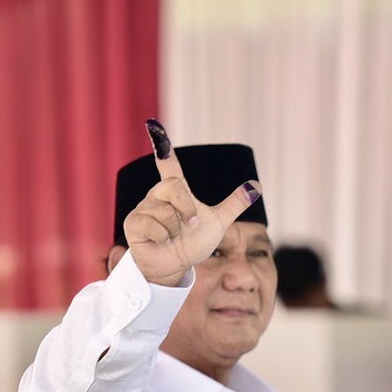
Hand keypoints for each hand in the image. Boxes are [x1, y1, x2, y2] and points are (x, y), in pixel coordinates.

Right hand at [123, 119, 261, 286]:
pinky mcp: (133, 224)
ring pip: (166, 213)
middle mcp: (157, 195)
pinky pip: (154, 226)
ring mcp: (143, 209)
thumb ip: (234, 204)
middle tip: (190, 226)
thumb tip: (257, 185)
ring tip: (172, 238)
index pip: (169, 164)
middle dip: (187, 209)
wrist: (175, 267)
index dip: (162, 145)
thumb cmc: (192, 243)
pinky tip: (160, 242)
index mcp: (175, 190)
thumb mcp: (218, 223)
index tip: (154, 125)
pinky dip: (163, 238)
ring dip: (176, 231)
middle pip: (174, 186)